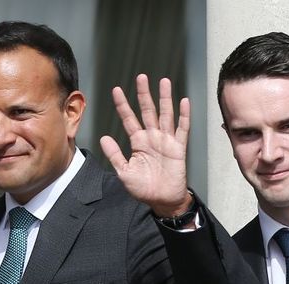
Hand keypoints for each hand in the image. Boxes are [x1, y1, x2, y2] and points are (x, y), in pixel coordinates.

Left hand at [100, 74, 191, 216]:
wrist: (162, 201)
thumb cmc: (144, 189)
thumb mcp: (124, 172)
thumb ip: (115, 155)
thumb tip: (104, 137)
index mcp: (138, 142)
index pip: (129, 119)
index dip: (123, 105)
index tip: (117, 90)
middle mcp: (152, 138)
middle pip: (148, 111)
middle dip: (144, 94)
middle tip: (141, 77)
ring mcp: (166, 141)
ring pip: (165, 115)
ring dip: (165, 98)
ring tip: (164, 81)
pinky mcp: (178, 148)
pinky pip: (182, 129)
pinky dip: (183, 116)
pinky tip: (183, 102)